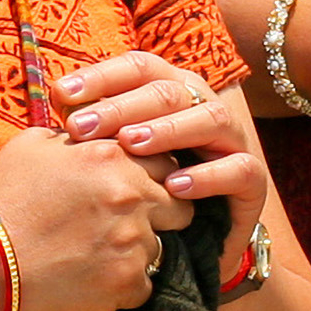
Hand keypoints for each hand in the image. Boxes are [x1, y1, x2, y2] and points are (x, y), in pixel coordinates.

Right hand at [0, 117, 189, 310]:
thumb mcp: (31, 147)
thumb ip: (76, 137)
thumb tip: (95, 135)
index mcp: (112, 157)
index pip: (166, 162)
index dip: (153, 178)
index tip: (135, 191)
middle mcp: (130, 196)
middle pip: (180, 207)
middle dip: (161, 216)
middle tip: (127, 227)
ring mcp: (132, 242)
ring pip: (160, 249)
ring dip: (136, 253)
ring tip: (95, 257)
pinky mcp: (126, 284)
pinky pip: (142, 286)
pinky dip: (122, 287)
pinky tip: (89, 281)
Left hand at [53, 50, 267, 211]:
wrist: (194, 243)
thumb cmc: (147, 191)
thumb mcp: (117, 156)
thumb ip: (96, 128)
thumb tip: (57, 100)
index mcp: (172, 91)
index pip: (140, 68)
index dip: (102, 76)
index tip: (61, 95)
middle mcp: (204, 107)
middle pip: (169, 90)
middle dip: (122, 106)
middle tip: (83, 127)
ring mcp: (233, 141)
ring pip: (209, 119)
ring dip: (167, 129)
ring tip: (130, 145)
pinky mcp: (253, 179)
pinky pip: (238, 169)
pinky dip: (207, 176)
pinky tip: (175, 186)